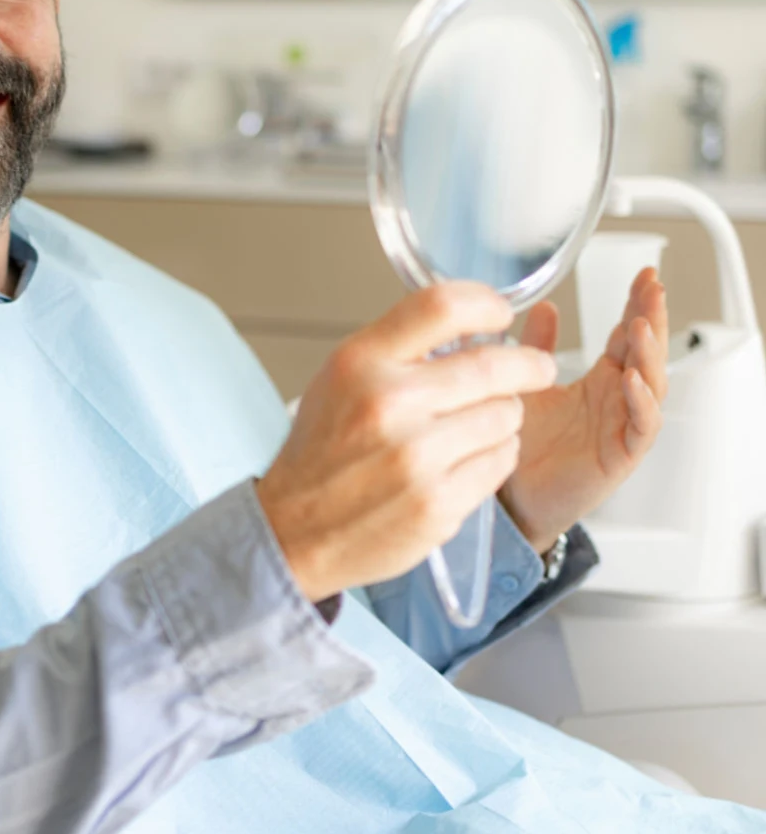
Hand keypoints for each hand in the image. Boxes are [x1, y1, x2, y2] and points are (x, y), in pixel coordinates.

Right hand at [257, 282, 557, 602]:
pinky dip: (495, 456)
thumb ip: (400, 348)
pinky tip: (468, 458)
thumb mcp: (341, 378)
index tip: (501, 313)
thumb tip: (471, 326)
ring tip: (478, 424)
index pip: (443, 306)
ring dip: (503, 416)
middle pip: (494, 365)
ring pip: (506, 416)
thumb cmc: (321, 452)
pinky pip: (501, 461)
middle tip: (538, 368)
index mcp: (361, 363)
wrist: (295, 530)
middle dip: (528, 365)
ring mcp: (416, 457)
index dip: (486, 304)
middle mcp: (389, 404)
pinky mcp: (438, 503)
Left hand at [500, 267, 668, 552]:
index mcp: (599, 381)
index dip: (638, 305)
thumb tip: (545, 306)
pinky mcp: (620, 456)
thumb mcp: (527, 385)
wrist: (512, 499)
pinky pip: (642, 427)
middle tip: (653, 289)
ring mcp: (622, 427)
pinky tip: (634, 381)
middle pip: (646, 354)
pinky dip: (642, 403)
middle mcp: (616, 400)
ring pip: (651, 386)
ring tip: (639, 327)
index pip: (627, 336)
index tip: (646, 276)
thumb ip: (536, 347)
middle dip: (652, 319)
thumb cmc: (523, 446)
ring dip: (648, 355)